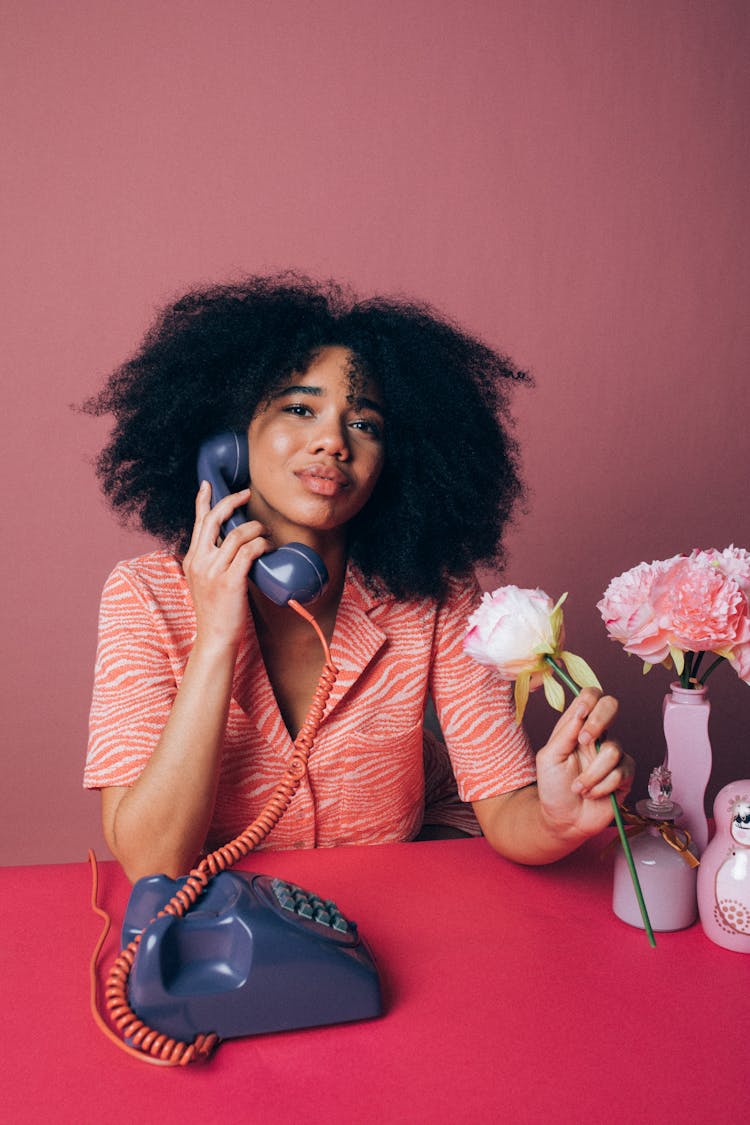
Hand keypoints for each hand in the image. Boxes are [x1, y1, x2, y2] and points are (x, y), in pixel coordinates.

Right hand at [182, 481, 269, 648]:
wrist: (215, 638)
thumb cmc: (216, 612)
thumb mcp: (205, 582)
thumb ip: (213, 562)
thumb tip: (234, 545)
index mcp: (192, 559)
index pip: (197, 523)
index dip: (203, 500)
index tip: (208, 484)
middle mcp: (199, 561)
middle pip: (214, 519)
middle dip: (232, 502)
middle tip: (247, 493)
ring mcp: (213, 571)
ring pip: (238, 534)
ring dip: (257, 529)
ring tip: (266, 534)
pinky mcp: (229, 581)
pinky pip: (249, 551)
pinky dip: (262, 545)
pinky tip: (269, 548)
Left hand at [534, 688, 633, 840]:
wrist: (563, 821)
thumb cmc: (553, 788)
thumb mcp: (548, 758)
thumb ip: (563, 733)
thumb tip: (579, 713)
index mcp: (576, 727)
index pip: (590, 697)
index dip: (589, 698)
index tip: (580, 713)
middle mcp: (597, 736)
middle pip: (612, 705)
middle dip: (599, 720)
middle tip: (584, 740)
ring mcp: (612, 755)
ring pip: (613, 749)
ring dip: (592, 773)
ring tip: (578, 787)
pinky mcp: (624, 775)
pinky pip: (621, 772)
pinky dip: (602, 786)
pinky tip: (592, 794)